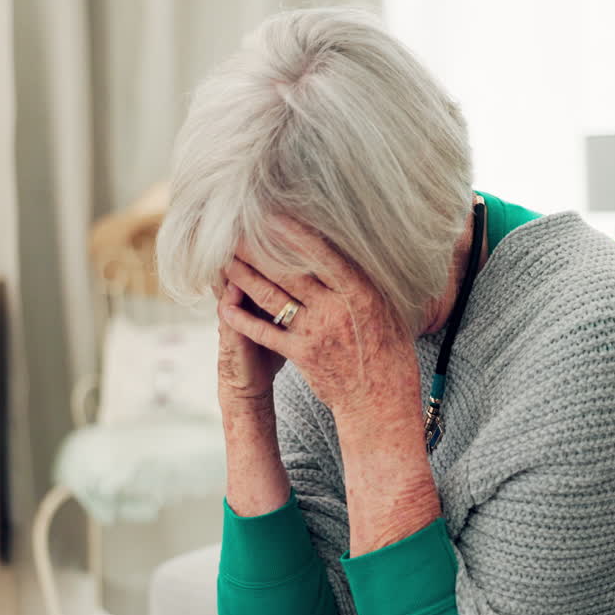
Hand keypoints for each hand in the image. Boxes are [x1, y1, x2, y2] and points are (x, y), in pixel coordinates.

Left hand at [218, 220, 419, 421]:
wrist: (381, 399)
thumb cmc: (390, 351)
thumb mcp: (389, 309)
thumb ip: (367, 281)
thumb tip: (353, 250)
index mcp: (360, 293)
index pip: (323, 256)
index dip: (294, 234)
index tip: (271, 215)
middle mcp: (335, 310)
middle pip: (289, 273)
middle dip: (258, 251)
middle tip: (234, 231)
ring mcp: (316, 333)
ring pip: (272, 298)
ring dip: (244, 278)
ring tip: (225, 260)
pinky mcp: (301, 355)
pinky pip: (265, 333)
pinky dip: (242, 320)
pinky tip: (224, 306)